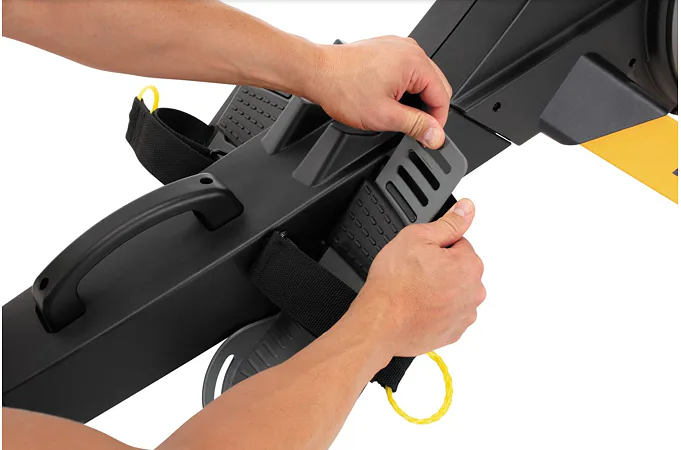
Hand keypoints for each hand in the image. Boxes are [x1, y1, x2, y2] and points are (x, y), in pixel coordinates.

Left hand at [307, 36, 452, 148]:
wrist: (317, 72)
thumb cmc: (342, 87)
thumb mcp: (384, 115)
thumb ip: (416, 125)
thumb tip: (436, 135)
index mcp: (414, 62)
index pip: (442, 96)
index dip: (437, 122)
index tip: (428, 136)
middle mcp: (409, 49)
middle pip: (435, 86)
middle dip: (427, 110)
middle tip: (412, 130)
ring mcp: (398, 47)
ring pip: (421, 80)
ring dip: (414, 99)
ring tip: (395, 113)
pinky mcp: (387, 50)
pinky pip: (406, 71)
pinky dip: (403, 88)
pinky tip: (388, 99)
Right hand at [344, 199, 485, 356]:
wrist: (380, 323)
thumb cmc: (395, 284)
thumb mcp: (417, 237)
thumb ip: (448, 223)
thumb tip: (467, 208)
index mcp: (470, 265)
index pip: (459, 244)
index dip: (436, 246)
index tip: (421, 255)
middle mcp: (474, 292)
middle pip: (458, 269)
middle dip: (440, 268)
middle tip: (414, 273)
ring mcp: (464, 315)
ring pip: (453, 292)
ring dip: (438, 290)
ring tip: (414, 292)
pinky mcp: (453, 333)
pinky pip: (447, 314)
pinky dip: (434, 310)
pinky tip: (417, 308)